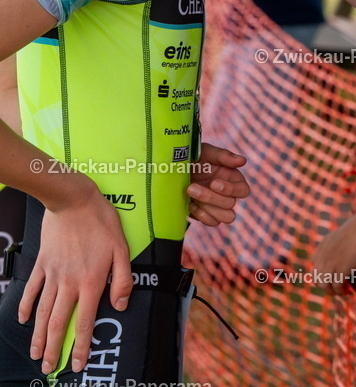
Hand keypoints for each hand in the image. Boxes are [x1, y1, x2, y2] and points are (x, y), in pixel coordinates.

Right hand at [18, 179, 131, 375]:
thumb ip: (123, 278)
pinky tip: (22, 319)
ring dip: (38, 335)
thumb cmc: (101, 221)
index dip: (81, 346)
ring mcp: (53, 274)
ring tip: (35, 354)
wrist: (73, 199)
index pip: (85, 322)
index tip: (77, 365)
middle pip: (58, 323)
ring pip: (43, 311)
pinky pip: (32, 289)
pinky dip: (25, 306)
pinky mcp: (42, 263)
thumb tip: (121, 304)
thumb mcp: (122, 248)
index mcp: (91, 282)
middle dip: (54, 349)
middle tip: (49, 368)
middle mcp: (69, 283)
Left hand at [187, 142, 248, 226]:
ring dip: (208, 208)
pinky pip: (212, 222)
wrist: (174, 169)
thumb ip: (224, 156)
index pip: (243, 190)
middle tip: (192, 187)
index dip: (230, 189)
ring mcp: (218, 206)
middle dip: (210, 197)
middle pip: (230, 204)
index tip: (213, 183)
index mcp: (233, 178)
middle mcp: (228, 194)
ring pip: (225, 217)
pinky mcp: (207, 215)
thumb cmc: (194, 157)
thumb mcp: (206, 152)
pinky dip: (201, 215)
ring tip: (191, 194)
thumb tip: (243, 161)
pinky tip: (190, 204)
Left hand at [312, 209, 355, 295]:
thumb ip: (334, 243)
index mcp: (322, 246)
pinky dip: (340, 291)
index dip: (319, 271)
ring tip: (338, 292)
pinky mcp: (341, 269)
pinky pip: (336, 286)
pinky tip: (345, 290)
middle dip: (323, 285)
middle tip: (333, 287)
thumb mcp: (340, 234)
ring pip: (324, 285)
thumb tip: (341, 253)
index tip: (329, 275)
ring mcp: (331, 263)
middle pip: (315, 278)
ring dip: (331, 291)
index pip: (313, 263)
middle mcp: (324, 256)